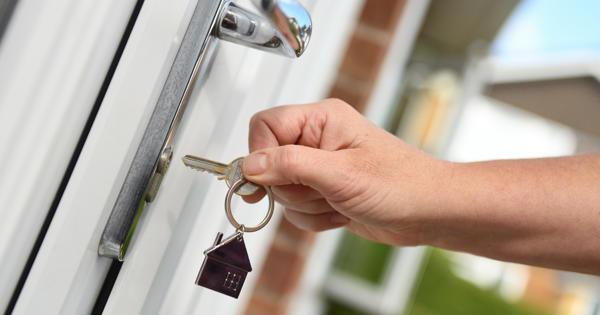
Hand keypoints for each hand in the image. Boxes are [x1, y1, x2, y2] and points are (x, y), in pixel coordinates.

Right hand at [242, 99, 448, 245]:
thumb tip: (249, 165)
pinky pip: (297, 210)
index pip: (265, 126)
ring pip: (282, 192)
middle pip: (269, 164)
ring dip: (308, 206)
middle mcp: (317, 139)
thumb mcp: (340, 173)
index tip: (265, 180)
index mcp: (321, 119)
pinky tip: (342, 212)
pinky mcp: (323, 190)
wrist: (428, 213)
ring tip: (339, 201)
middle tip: (323, 190)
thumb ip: (290, 165)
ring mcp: (319, 167)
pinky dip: (316, 218)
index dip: (260, 155)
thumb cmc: (401, 184)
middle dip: (293, 188)